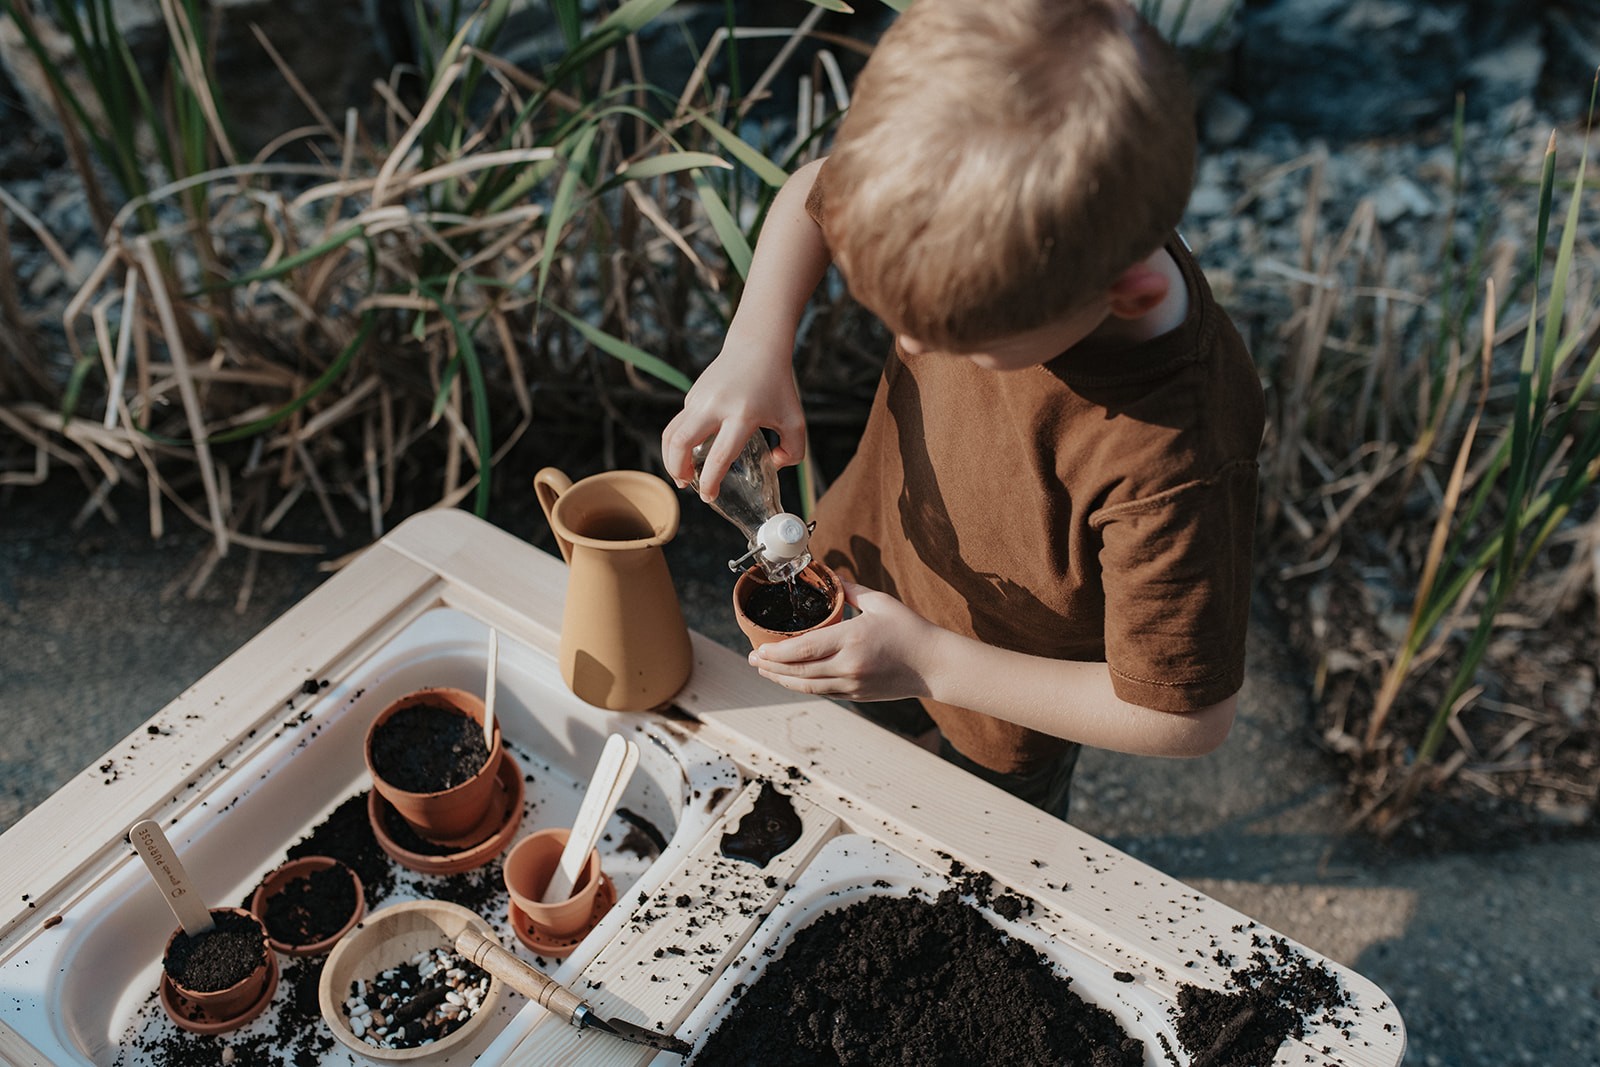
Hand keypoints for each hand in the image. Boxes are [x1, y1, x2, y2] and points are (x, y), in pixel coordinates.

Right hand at [660, 349, 806, 499]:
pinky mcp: (692, 394)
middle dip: (677, 470)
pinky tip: (692, 451)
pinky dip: (679, 442)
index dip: (710, 481)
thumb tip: (773, 466)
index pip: (719, 456)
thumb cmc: (778, 385)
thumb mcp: (795, 420)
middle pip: (681, 443)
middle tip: (685, 484)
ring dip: (669, 458)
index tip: (709, 495)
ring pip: (671, 433)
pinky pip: (679, 423)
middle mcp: (715, 407)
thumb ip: (793, 450)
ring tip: (681, 474)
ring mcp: (699, 399)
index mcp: (742, 415)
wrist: (757, 345)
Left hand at [747, 582, 944, 701]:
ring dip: (782, 680)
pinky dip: (802, 686)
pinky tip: (791, 679)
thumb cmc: (910, 629)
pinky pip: (822, 692)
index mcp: (852, 640)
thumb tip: (828, 576)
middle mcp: (849, 666)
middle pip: (799, 671)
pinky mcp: (856, 696)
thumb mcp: (879, 602)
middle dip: (771, 667)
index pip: (804, 649)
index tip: (758, 649)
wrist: (934, 665)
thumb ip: (849, 590)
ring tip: (764, 671)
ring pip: (807, 687)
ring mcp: (852, 685)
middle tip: (752, 658)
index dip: (776, 653)